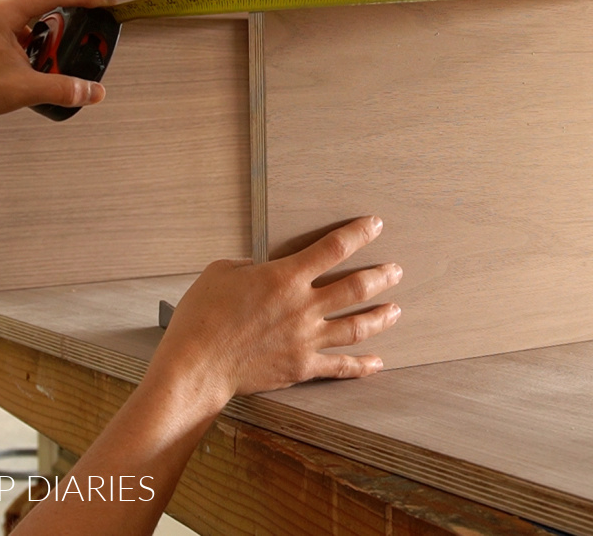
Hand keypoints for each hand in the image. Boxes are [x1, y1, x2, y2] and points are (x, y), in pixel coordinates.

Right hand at [156, 216, 402, 400]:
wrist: (196, 366)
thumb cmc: (201, 317)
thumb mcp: (221, 273)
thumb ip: (249, 266)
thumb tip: (262, 268)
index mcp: (285, 277)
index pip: (333, 248)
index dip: (359, 233)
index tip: (376, 225)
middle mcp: (303, 307)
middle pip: (356, 287)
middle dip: (381, 276)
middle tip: (396, 270)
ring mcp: (306, 340)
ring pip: (357, 327)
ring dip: (381, 317)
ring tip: (396, 310)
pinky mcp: (301, 367)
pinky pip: (340, 367)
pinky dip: (362, 366)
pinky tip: (377, 363)